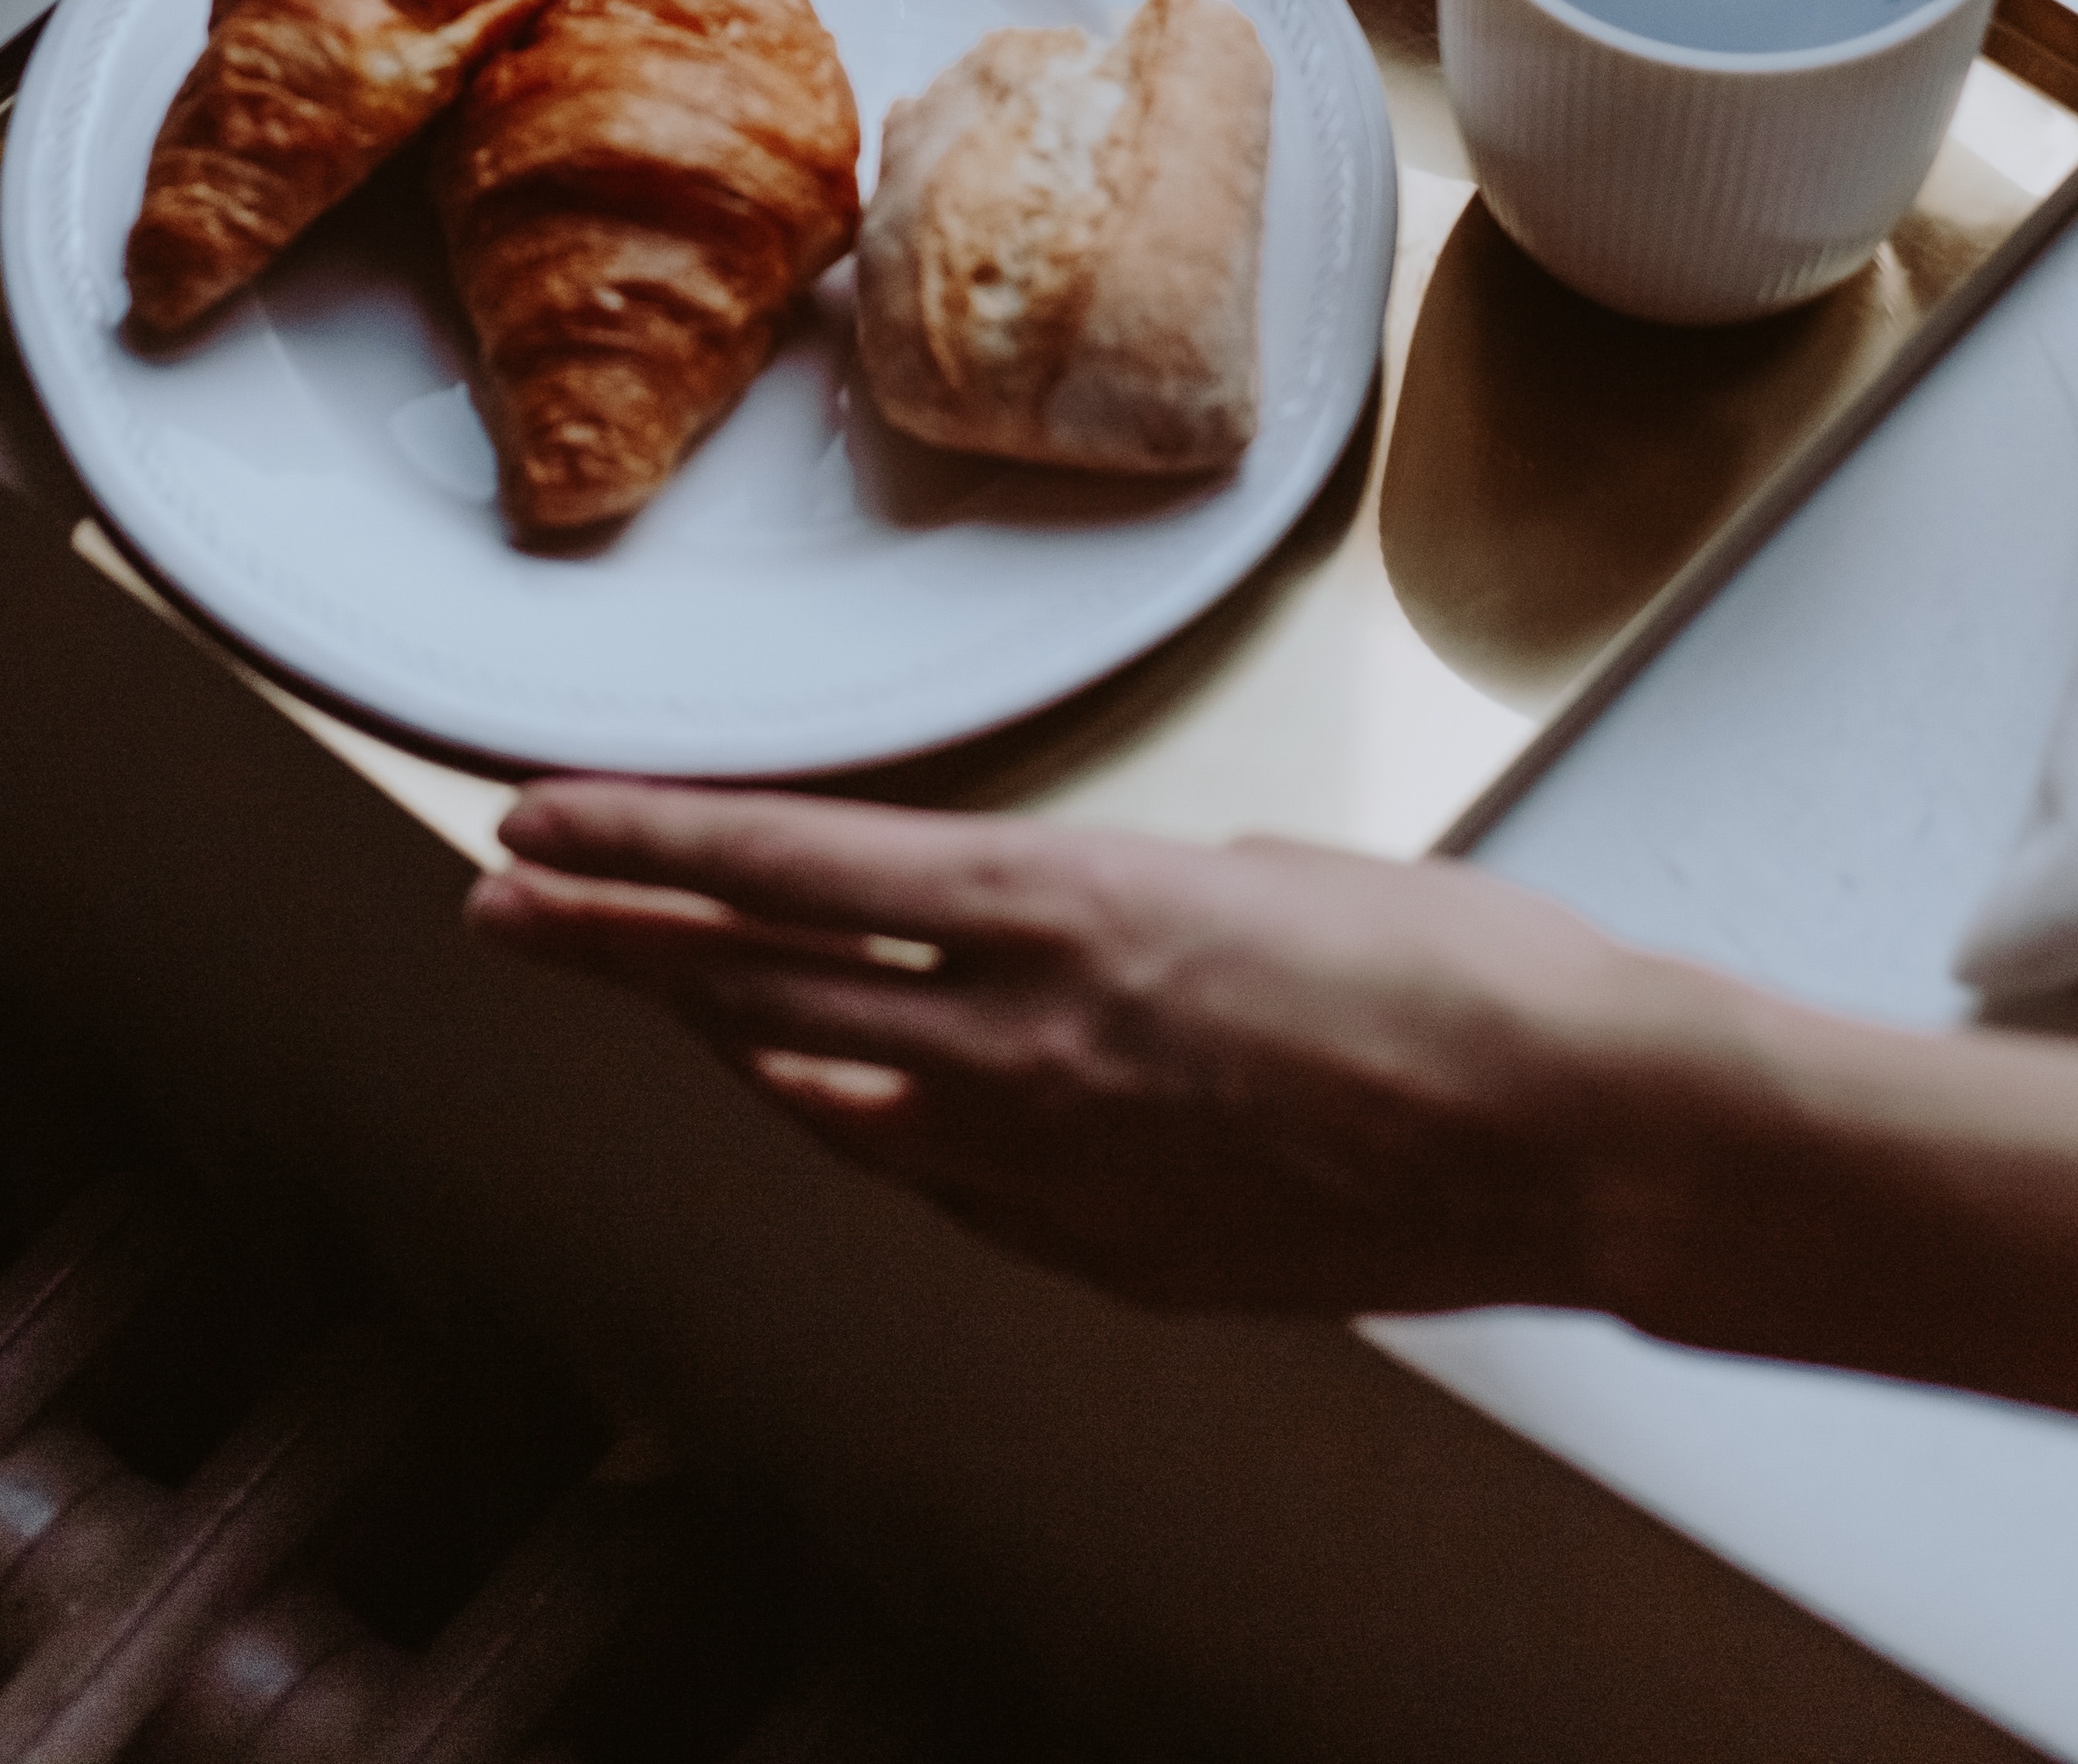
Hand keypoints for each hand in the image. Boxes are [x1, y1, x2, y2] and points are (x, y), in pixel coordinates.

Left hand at [466, 783, 1660, 1315]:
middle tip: (499, 906)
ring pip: (826, 1093)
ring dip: (714, 1035)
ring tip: (619, 989)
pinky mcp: (1113, 1257)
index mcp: (1067, 913)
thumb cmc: (1451, 970)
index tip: (534, 820)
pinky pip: (938, 1182)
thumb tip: (1038, 933)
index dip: (644, 845)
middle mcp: (1031, 1045)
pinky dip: (853, 1127)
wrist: (1578, 1134)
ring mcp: (1062, 1169)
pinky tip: (805, 1100)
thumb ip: (1103, 909)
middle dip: (612, 944)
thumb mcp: (1252, 873)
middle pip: (761, 988)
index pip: (789, 869)